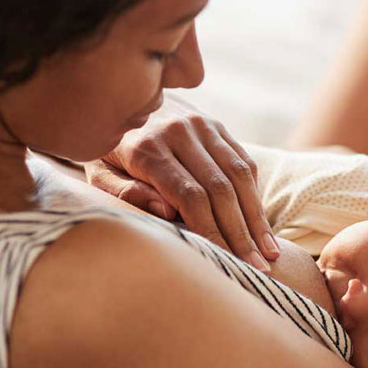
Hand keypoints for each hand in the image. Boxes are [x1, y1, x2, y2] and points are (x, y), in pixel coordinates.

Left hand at [83, 97, 280, 270]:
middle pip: (220, 189)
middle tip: (258, 268)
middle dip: (240, 233)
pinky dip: (254, 195)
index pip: (191, 196)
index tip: (227, 261)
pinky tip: (261, 225)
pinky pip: (243, 161)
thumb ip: (124, 193)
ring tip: (269, 253)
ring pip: (239, 175)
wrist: (119, 100)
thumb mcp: (98, 172)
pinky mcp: (216, 125)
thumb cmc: (106, 151)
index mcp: (147, 147)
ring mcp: (201, 125)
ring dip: (256, 217)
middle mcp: (179, 131)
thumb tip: (166, 211)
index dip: (212, 231)